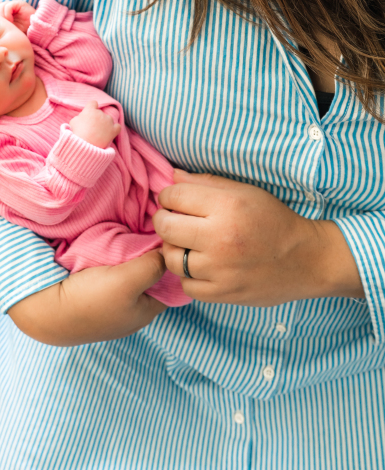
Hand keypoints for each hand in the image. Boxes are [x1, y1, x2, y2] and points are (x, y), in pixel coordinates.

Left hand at [0, 0, 36, 32]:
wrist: (35, 32)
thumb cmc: (21, 34)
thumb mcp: (6, 30)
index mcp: (4, 14)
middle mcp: (8, 8)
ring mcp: (14, 5)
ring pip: (0, 6)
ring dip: (2, 16)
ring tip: (8, 23)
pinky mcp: (19, 4)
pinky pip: (8, 6)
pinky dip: (7, 14)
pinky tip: (11, 21)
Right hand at [7, 251, 166, 344]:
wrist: (45, 308)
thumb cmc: (90, 299)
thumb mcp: (129, 281)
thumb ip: (153, 267)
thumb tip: (167, 254)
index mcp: (146, 312)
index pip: (171, 283)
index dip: (172, 262)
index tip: (168, 240)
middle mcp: (132, 311)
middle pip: (151, 278)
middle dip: (151, 259)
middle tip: (148, 235)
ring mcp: (112, 305)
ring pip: (131, 276)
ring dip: (131, 259)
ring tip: (130, 237)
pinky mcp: (94, 296)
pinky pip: (112, 275)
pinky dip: (114, 262)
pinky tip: (110, 248)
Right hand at [69, 100, 120, 148]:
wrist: (84, 146)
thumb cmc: (77, 134)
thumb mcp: (73, 122)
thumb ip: (80, 116)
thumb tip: (83, 117)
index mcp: (90, 110)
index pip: (93, 103)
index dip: (91, 108)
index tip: (90, 114)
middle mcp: (100, 113)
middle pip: (100, 113)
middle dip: (96, 119)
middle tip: (91, 128)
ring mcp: (108, 121)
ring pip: (108, 119)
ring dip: (105, 124)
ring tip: (98, 133)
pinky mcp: (113, 130)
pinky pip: (118, 127)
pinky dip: (115, 129)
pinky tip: (110, 132)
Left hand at [154, 170, 363, 305]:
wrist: (307, 259)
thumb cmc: (274, 220)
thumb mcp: (245, 192)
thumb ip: (206, 183)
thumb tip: (173, 176)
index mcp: (227, 206)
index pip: (174, 197)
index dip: (167, 196)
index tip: (173, 201)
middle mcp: (220, 238)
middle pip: (165, 227)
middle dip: (163, 221)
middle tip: (173, 221)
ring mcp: (220, 269)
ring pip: (171, 258)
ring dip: (174, 249)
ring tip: (188, 244)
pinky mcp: (223, 293)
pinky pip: (186, 284)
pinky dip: (188, 275)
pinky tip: (201, 266)